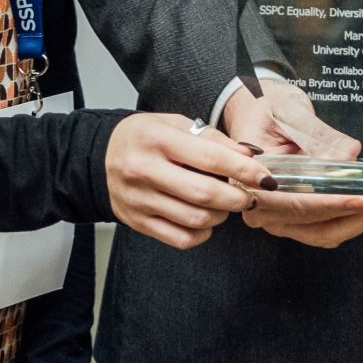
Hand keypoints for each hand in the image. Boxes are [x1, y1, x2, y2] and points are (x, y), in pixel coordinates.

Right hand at [103, 113, 264, 248]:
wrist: (97, 157)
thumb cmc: (142, 138)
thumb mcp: (174, 124)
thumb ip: (212, 138)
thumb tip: (249, 155)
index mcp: (158, 140)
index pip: (210, 157)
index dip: (244, 169)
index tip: (264, 177)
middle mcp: (146, 170)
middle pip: (205, 194)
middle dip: (238, 197)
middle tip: (249, 194)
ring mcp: (140, 200)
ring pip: (196, 220)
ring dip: (222, 216)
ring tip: (226, 204)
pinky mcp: (138, 222)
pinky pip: (180, 239)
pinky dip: (202, 234)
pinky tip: (206, 221)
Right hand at [224, 79, 362, 248]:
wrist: (254, 109)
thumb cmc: (264, 107)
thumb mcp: (290, 112)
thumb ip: (319, 136)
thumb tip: (350, 154)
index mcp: (251, 180)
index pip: (298, 201)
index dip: (334, 202)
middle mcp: (260, 206)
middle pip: (314, 220)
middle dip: (354, 210)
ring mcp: (276, 216)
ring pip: (323, 232)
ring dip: (356, 219)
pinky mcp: (292, 218)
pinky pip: (324, 230)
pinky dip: (349, 221)